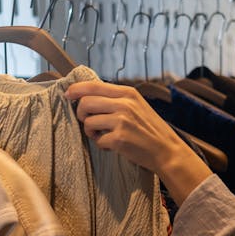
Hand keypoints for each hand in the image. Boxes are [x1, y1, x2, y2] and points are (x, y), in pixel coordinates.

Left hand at [65, 80, 212, 204]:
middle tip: (88, 122)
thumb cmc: (149, 129)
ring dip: (91, 131)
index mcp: (128, 93)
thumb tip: (87, 95)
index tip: (67, 95)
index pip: (93, 85)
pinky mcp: (119, 139)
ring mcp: (121, 121)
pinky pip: (97, 140)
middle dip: (81, 114)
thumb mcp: (137, 105)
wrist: (166, 150)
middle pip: (85, 103)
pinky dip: (101, 145)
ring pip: (88, 122)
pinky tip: (112, 145)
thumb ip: (116, 99)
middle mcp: (124, 104)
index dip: (76, 89)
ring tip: (103, 135)